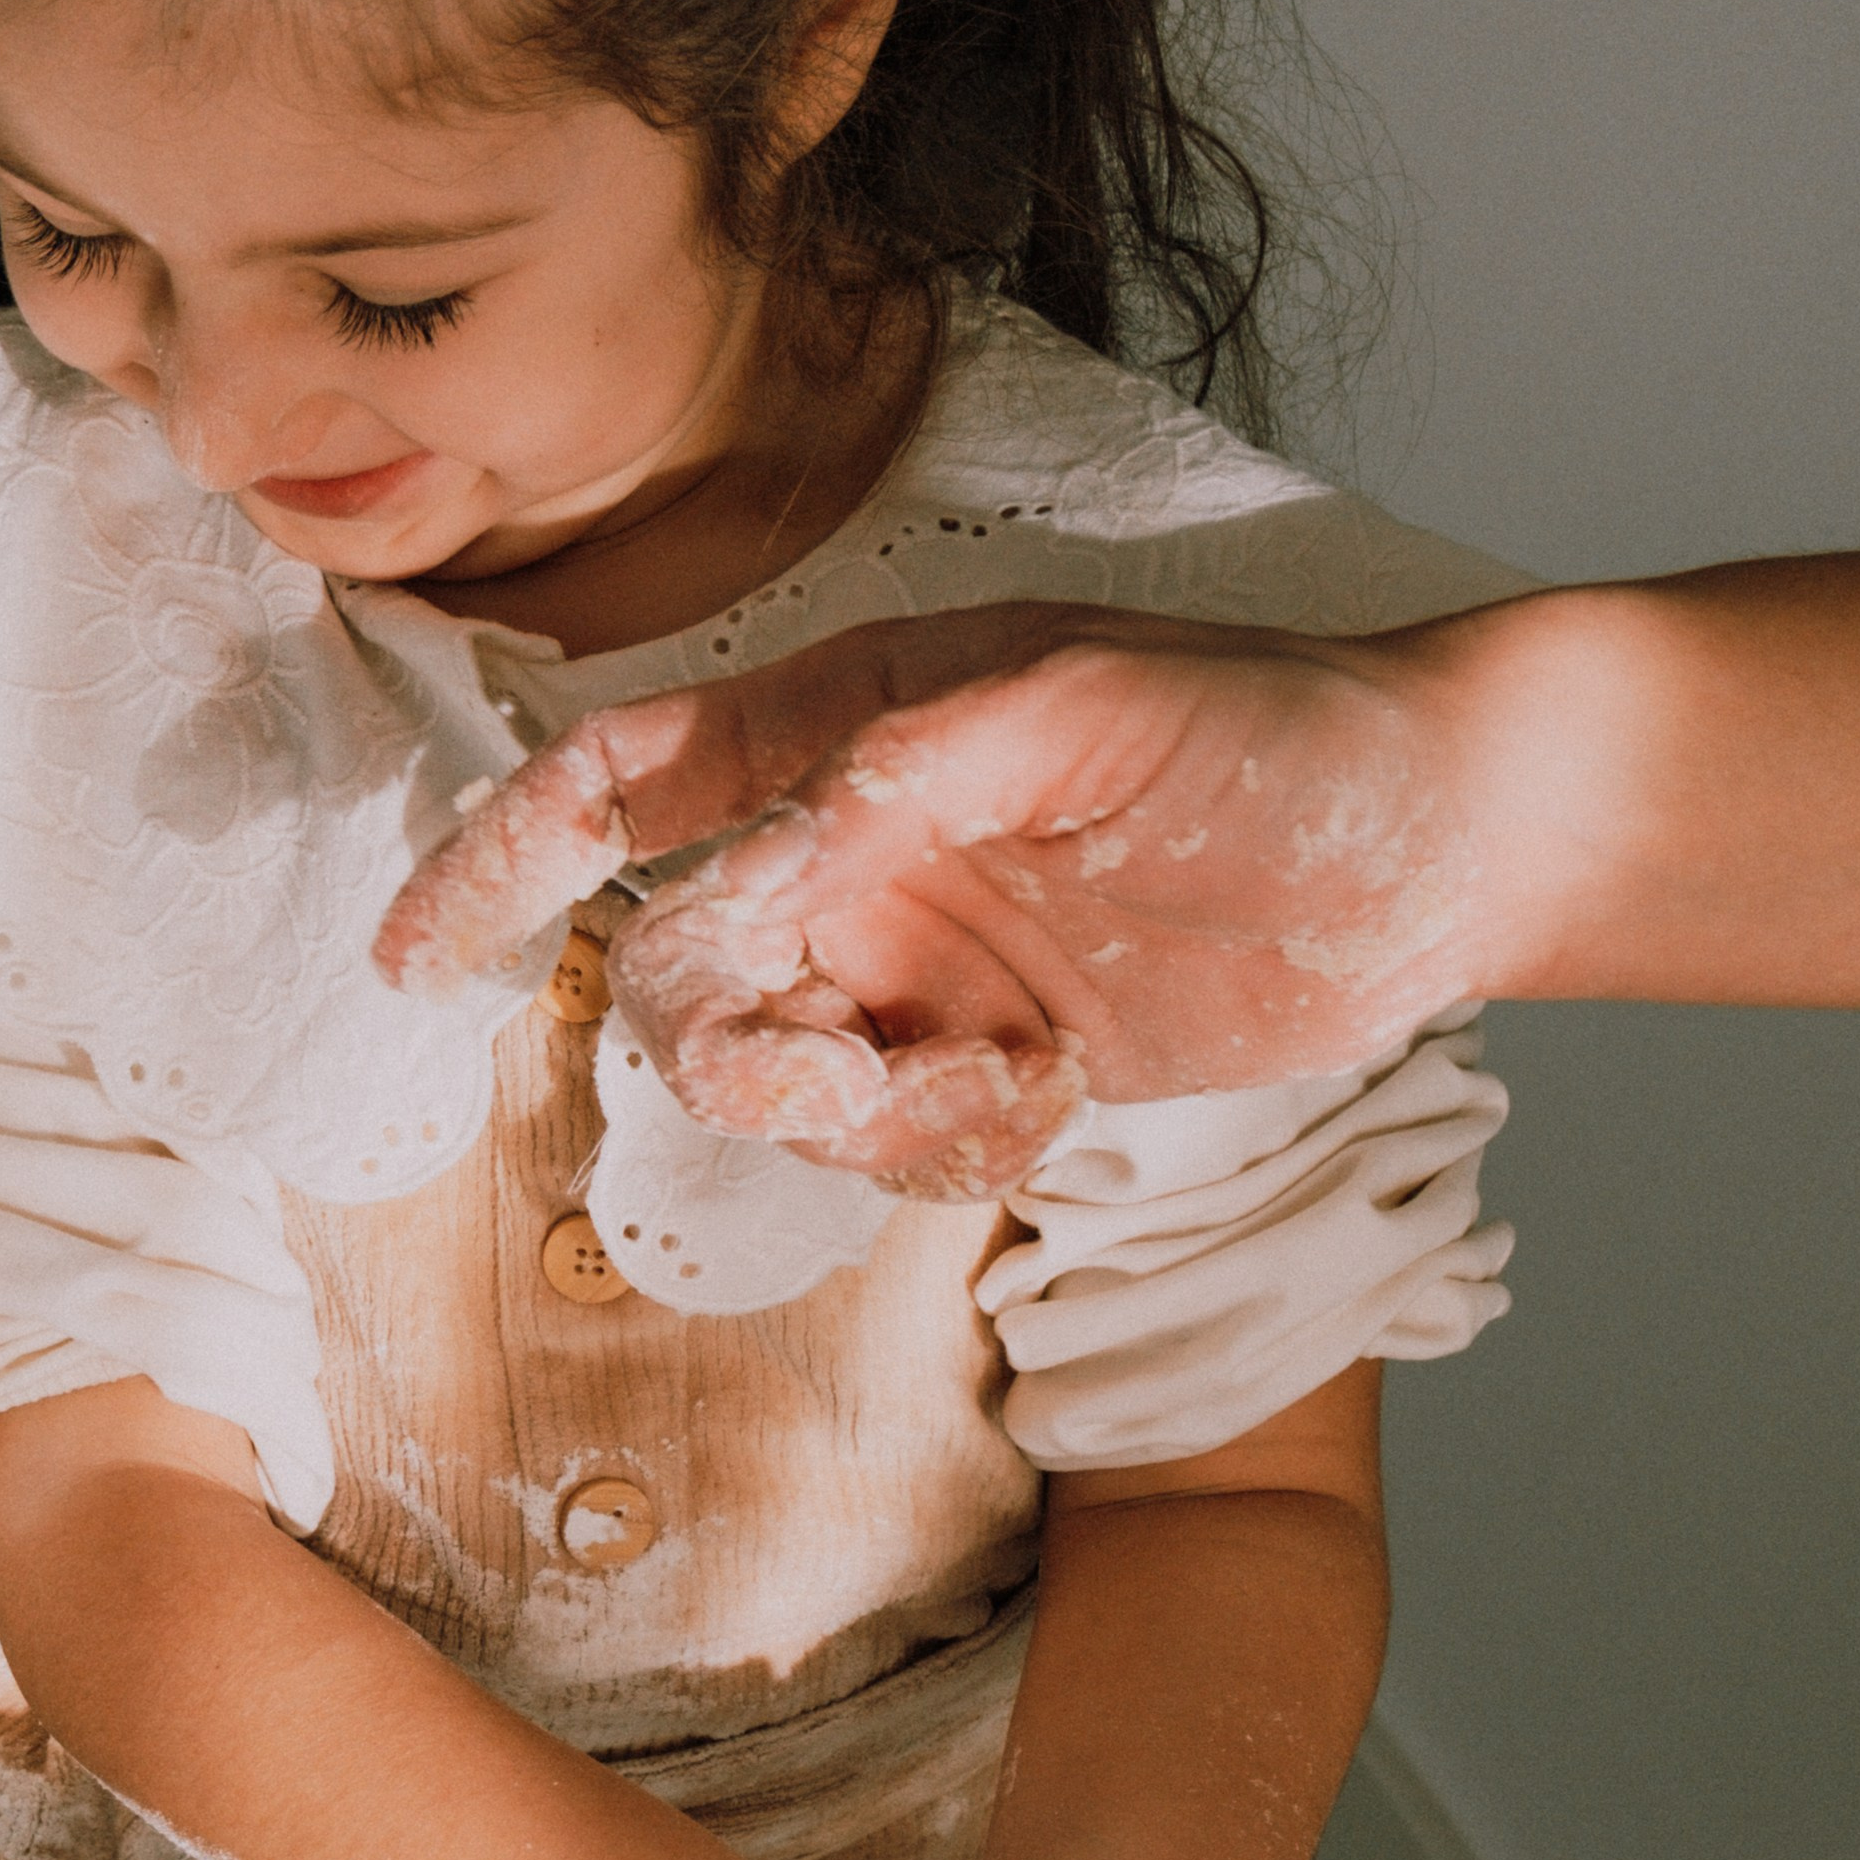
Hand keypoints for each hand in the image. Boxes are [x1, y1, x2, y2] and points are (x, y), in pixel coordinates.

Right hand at [373, 603, 1484, 1194]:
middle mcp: (857, 854)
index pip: (623, 785)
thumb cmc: (1276, 730)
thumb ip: (906, 767)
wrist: (1441, 849)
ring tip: (1002, 1092)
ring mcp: (916, 969)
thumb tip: (771, 840)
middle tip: (837, 1074)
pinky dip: (938, 1153)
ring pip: (776, 1089)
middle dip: (731, 1047)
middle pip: (683, 976)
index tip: (417, 955)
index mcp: (848, 726)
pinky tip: (1046, 1103)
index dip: (500, 859)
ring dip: (856, 1123)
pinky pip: (884, 1151)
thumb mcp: (1084, 706)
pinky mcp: (985, 1069)